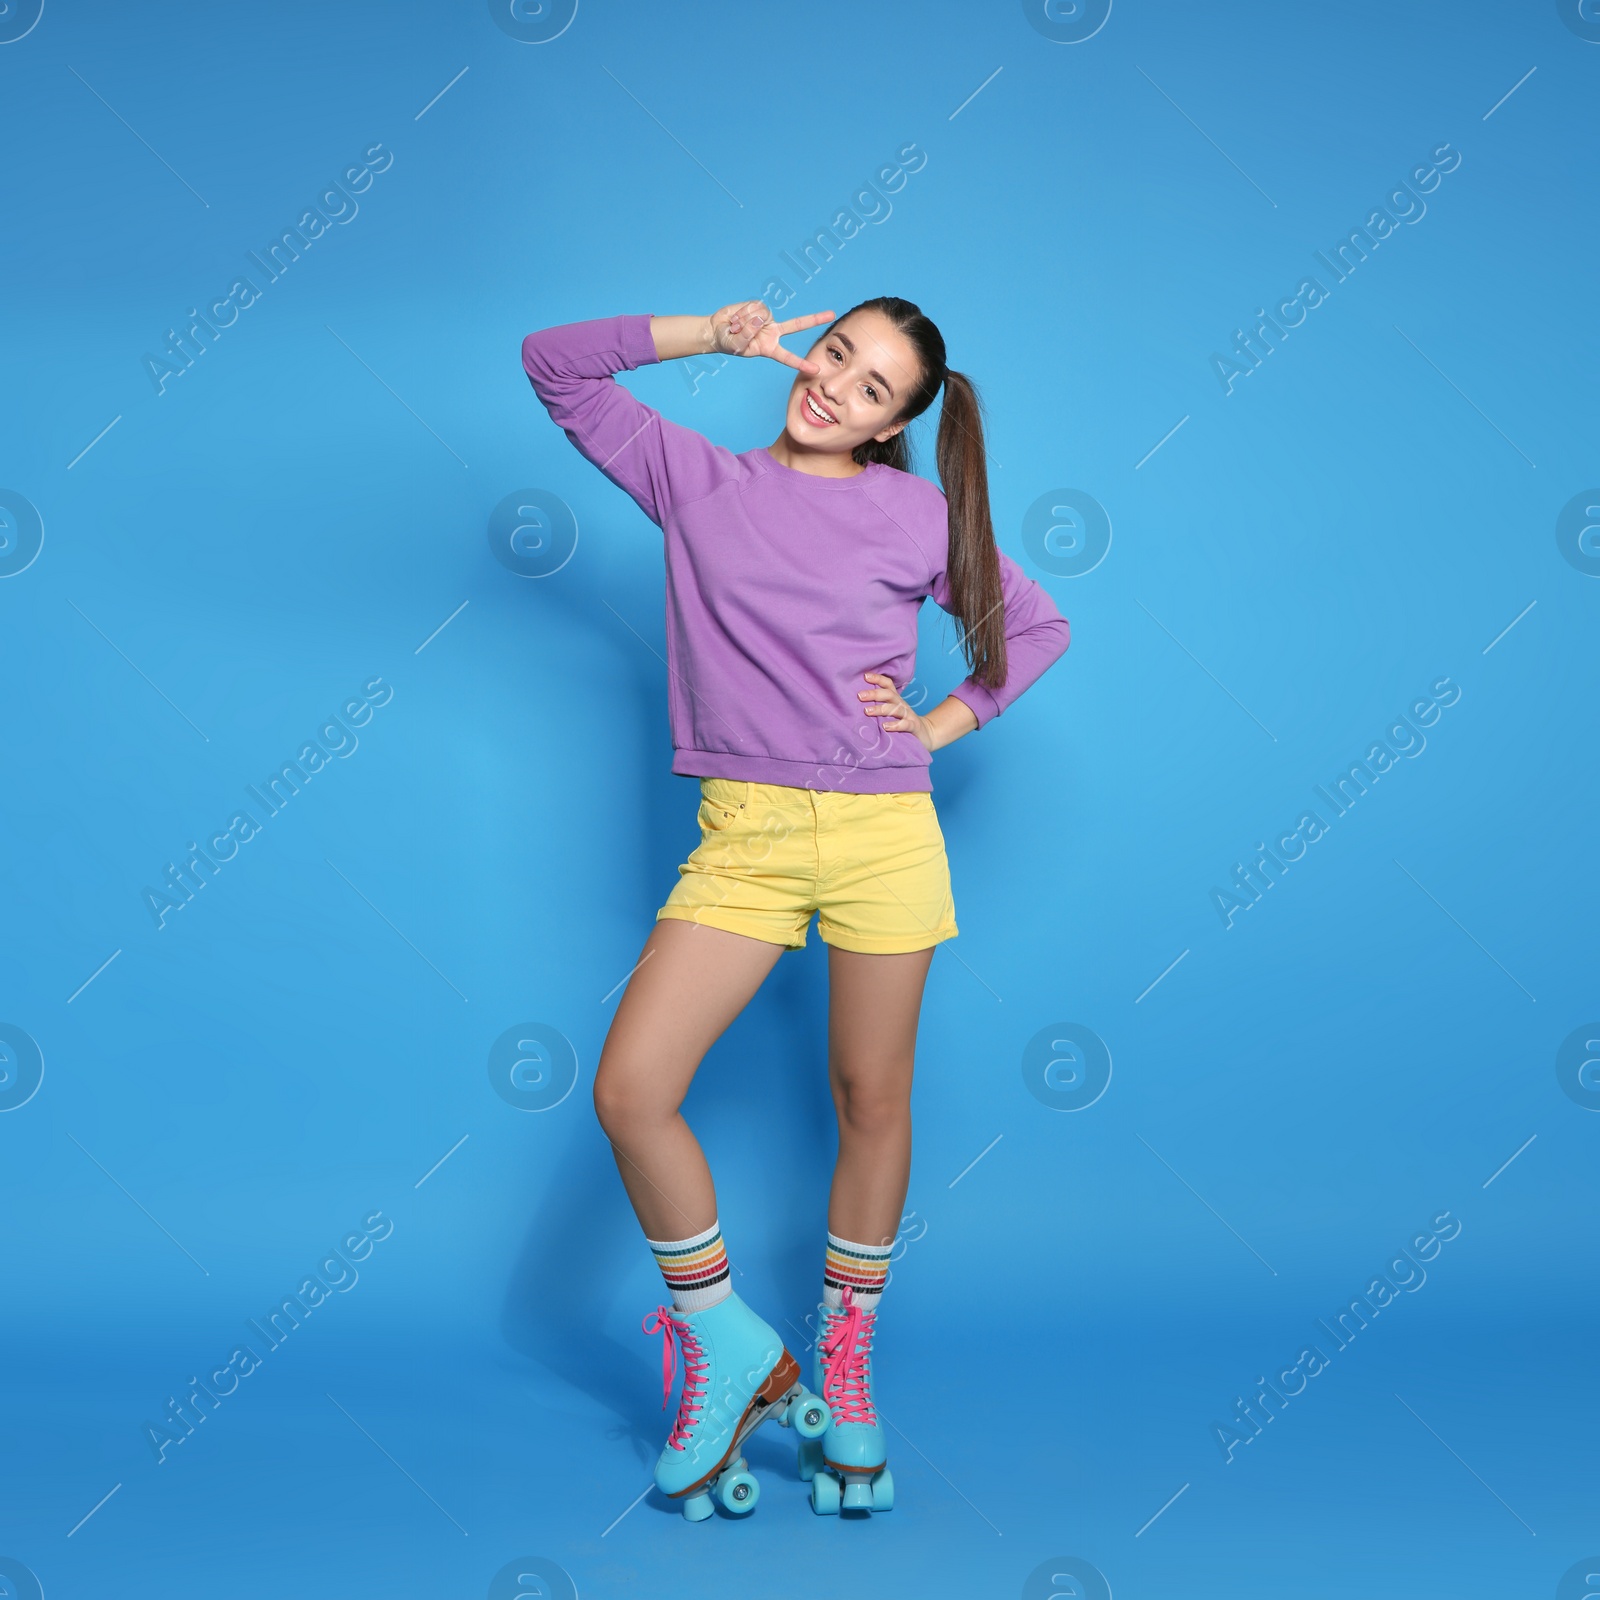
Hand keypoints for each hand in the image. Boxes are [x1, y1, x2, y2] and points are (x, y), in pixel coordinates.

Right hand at [707, 301, 834, 374]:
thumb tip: (760, 319)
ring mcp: (767, 318)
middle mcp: (773, 332)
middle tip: (831, 314)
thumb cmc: (728, 342)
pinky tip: (736, 319)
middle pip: (797, 325)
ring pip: (762, 316)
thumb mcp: (736, 345)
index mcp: (770, 348)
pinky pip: (754, 308)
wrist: (718, 329)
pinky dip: (742, 314)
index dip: (801, 363)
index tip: (816, 370)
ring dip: (744, 322)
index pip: (788, 357)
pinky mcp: (759, 306)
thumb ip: (747, 334)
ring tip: (735, 327)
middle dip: (814, 319)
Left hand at [859, 672, 935, 752]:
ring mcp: (908, 715)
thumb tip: (857, 700)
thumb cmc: (902, 721)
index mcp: (895, 699)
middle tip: (860, 696)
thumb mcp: (891, 711)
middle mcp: (902, 704)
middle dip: (874, 694)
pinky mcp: (913, 726)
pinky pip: (905, 724)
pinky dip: (896, 725)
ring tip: (867, 711)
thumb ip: (878, 705)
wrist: (925, 734)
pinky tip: (885, 727)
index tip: (865, 676)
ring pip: (895, 709)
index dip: (877, 679)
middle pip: (889, 695)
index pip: (888, 684)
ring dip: (881, 709)